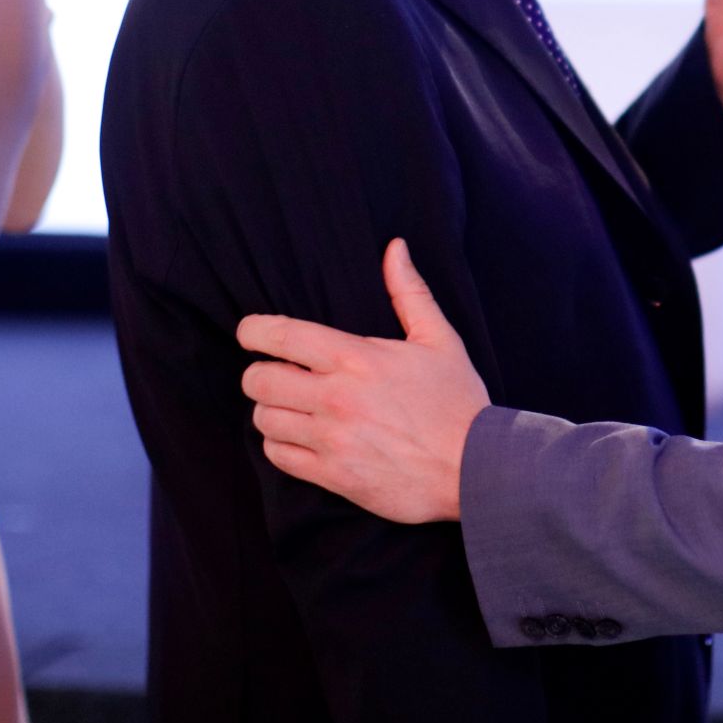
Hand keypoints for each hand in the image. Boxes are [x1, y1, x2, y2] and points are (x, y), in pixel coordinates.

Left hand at [236, 240, 486, 523]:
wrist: (474, 469)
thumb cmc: (458, 401)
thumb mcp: (440, 339)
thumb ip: (409, 291)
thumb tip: (395, 248)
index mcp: (357, 358)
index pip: (283, 336)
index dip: (254, 330)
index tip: (249, 331)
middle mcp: (336, 398)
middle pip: (259, 380)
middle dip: (261, 372)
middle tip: (278, 372)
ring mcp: (331, 439)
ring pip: (263, 418)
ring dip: (271, 409)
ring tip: (291, 405)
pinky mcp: (332, 475)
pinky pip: (277, 455)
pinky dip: (280, 444)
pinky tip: (300, 435)